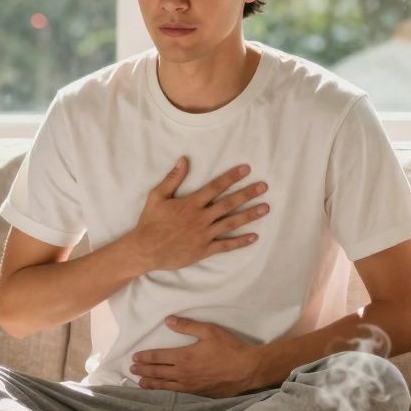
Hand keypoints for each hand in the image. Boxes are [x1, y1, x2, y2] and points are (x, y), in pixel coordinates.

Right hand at [126, 157, 270, 273]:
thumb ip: (172, 179)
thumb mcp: (156, 196)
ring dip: (250, 215)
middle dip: (247, 194)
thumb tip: (183, 160)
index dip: (232, 177)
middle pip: (228, 203)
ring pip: (231, 223)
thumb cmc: (149, 222)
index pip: (215, 187)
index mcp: (190, 204)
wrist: (145, 250)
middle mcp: (200, 218)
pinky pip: (225, 245)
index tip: (246, 169)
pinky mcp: (203, 250)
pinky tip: (254, 236)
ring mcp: (203, 235)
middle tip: (264, 187)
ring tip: (265, 208)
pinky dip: (240, 241)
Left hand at [129, 316, 261, 397]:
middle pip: (158, 372)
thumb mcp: (208, 331)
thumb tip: (168, 320)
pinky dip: (165, 393)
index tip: (135, 357)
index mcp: (184, 357)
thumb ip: (187, 326)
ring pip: (165, 385)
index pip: (158, 357)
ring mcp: (190, 386)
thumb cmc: (228, 348)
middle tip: (132, 370)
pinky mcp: (198, 394)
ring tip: (140, 383)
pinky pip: (177, 393)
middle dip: (143, 371)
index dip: (145, 357)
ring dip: (151, 384)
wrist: (246, 369)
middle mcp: (183, 373)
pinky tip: (162, 392)